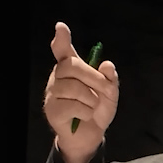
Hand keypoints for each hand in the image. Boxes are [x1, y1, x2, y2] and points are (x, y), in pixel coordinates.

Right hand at [41, 22, 118, 162]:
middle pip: (71, 66)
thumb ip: (110, 79)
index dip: (62, 39)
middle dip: (94, 78)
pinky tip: (84, 116)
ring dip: (91, 99)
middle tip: (106, 91)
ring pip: (74, 88)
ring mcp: (52, 93)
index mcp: (71, 68)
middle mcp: (58, 77)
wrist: (90, 135)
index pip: (63, 50)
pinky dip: (86, 113)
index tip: (61, 27)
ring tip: (92, 107)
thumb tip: (107, 65)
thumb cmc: (97, 109)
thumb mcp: (110, 93)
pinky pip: (73, 106)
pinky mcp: (52, 110)